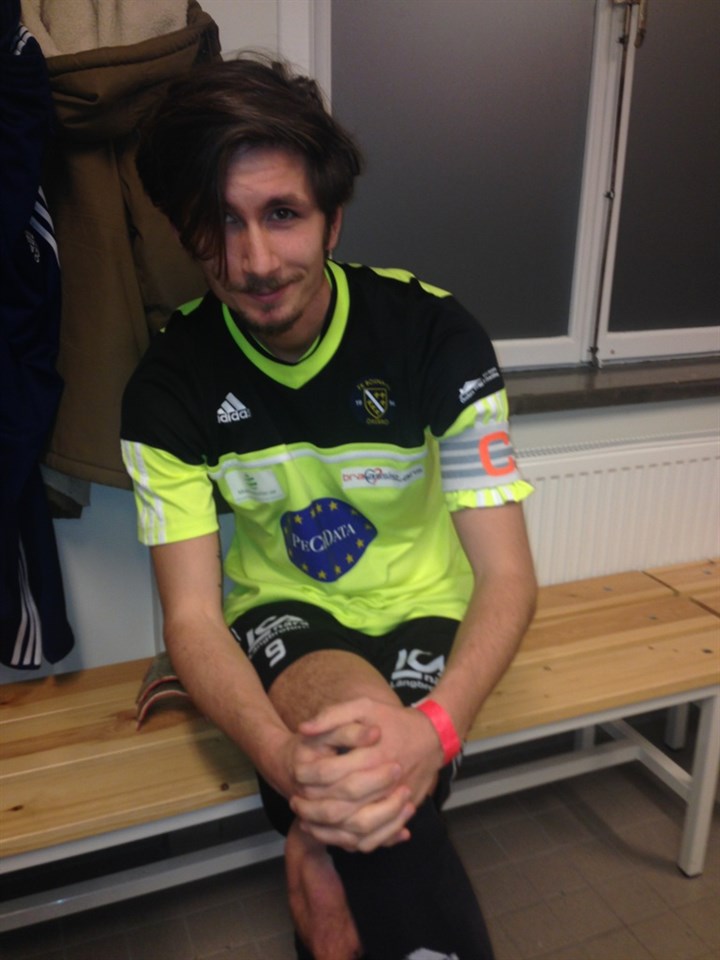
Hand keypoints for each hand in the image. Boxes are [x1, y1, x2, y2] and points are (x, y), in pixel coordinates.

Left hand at [288, 697, 443, 850]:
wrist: (432, 737)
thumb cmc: (394, 720)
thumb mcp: (363, 706)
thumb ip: (332, 715)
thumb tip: (303, 729)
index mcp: (372, 756)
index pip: (331, 775)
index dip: (308, 780)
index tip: (295, 780)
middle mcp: (385, 783)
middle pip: (341, 809)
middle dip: (313, 811)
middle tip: (296, 805)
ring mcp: (395, 802)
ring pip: (356, 831)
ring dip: (329, 831)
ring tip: (308, 823)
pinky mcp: (401, 815)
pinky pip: (374, 839)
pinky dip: (352, 842)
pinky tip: (334, 835)